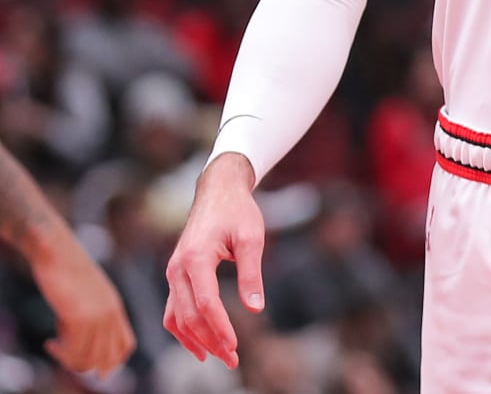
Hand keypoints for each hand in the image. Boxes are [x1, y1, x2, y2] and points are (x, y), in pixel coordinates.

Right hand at [32, 230, 134, 375]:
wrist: (58, 251)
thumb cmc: (67, 272)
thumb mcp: (86, 296)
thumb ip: (89, 317)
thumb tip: (80, 344)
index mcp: (116, 307)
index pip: (126, 345)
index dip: (110, 361)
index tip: (88, 359)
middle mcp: (112, 313)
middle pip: (109, 358)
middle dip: (88, 365)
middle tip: (67, 356)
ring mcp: (98, 315)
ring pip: (90, 358)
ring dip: (70, 360)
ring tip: (55, 347)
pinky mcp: (80, 315)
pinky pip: (75, 350)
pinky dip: (60, 353)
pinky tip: (49, 342)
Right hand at [163, 154, 264, 368]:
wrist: (218, 190)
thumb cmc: (238, 211)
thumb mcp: (252, 238)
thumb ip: (252, 274)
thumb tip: (256, 308)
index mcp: (196, 257)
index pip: (206, 303)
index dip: (220, 328)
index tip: (235, 346)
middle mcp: (177, 268)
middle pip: (189, 316)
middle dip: (210, 340)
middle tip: (232, 359)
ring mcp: (173, 273)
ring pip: (176, 317)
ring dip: (195, 340)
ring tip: (218, 356)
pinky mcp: (176, 275)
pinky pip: (174, 309)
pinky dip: (184, 329)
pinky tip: (200, 343)